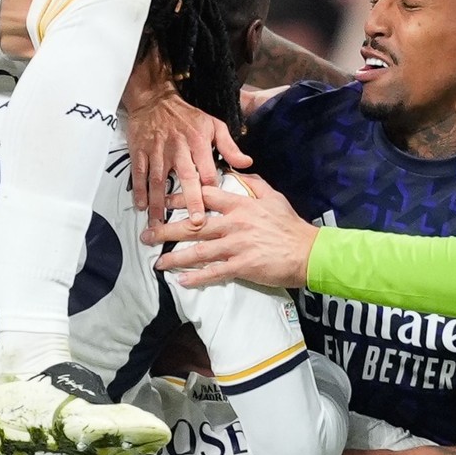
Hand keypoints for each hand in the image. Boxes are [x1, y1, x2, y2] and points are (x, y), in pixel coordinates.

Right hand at [122, 84, 249, 225]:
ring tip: (160, 224)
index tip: (214, 209)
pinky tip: (141, 206)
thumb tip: (247, 163)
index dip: (211, 190)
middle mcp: (178, 148)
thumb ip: (230, 146)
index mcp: (198, 142)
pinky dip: (139, 190)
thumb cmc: (187, 115)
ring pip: (158, 180)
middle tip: (195, 223)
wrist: (155, 100)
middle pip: (186, 177)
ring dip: (159, 204)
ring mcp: (157, 151)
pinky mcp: (140, 151)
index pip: (207, 170)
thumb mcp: (213, 125)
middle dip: (191, 201)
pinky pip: (139, 173)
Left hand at [152, 170, 317, 290]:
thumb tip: (238, 172)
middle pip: (193, 225)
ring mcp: (237, 245)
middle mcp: (234, 223)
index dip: (180, 197)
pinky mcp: (243, 266)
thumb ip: (253, 184)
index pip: (204, 196)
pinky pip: (215, 272)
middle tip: (146, 234)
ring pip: (199, 251)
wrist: (309, 252)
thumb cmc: (290, 225)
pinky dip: (197, 277)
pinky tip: (181, 282)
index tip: (162, 199)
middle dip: (167, 230)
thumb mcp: (273, 197)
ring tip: (157, 263)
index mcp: (240, 205)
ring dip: (175, 258)